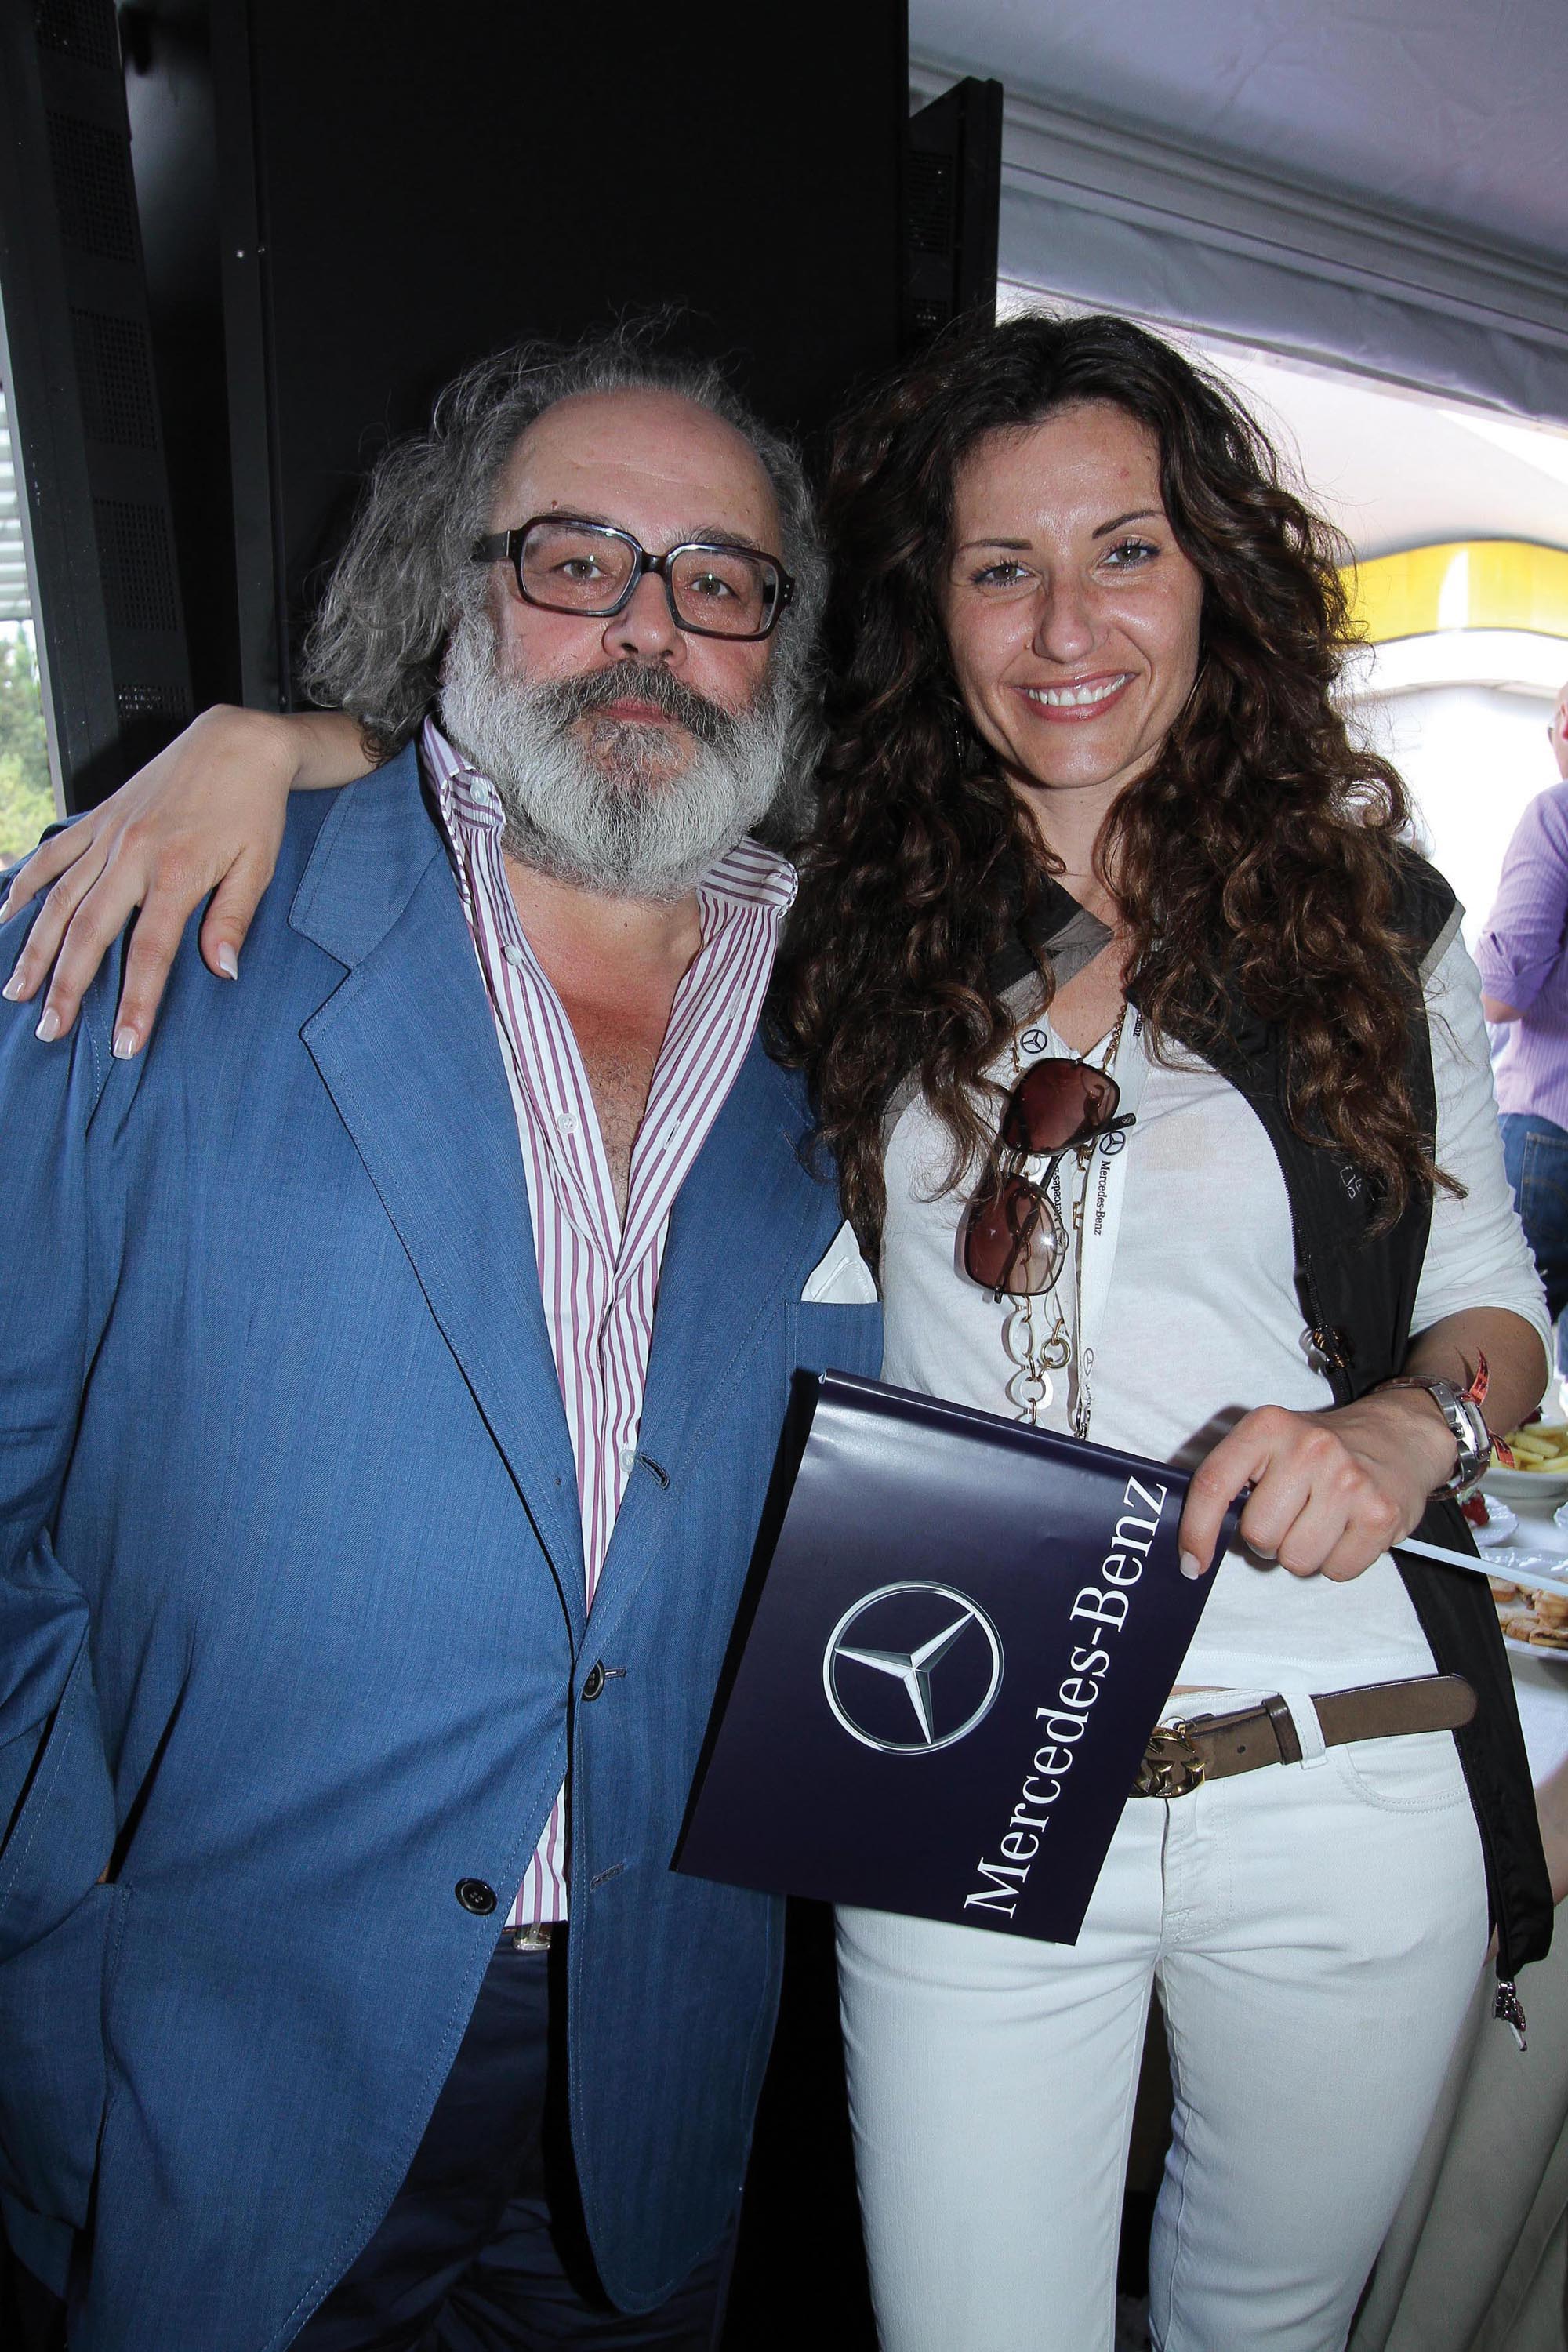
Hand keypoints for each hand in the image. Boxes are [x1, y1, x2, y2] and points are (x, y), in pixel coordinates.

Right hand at [1, 706, 298, 1053]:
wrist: (237, 742)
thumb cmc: (253, 807)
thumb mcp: (259, 865)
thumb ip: (233, 918)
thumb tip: (222, 972)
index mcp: (176, 872)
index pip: (149, 953)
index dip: (135, 1003)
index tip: (124, 1046)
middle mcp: (132, 855)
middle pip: (88, 932)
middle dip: (66, 986)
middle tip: (49, 1031)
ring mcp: (109, 835)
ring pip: (59, 899)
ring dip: (34, 948)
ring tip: (15, 990)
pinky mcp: (98, 818)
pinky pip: (52, 856)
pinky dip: (24, 886)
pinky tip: (6, 917)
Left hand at [1178, 1391, 1458, 1582]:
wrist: (1400, 1435)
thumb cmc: (1323, 1449)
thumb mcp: (1272, 1443)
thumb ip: (1234, 1479)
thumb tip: (1196, 1542)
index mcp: (1267, 1427)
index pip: (1213, 1485)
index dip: (1196, 1531)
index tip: (1192, 1562)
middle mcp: (1308, 1449)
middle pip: (1258, 1535)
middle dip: (1268, 1539)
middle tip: (1291, 1516)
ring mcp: (1348, 1481)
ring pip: (1296, 1560)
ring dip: (1303, 1553)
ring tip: (1320, 1521)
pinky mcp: (1380, 1514)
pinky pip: (1337, 1571)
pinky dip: (1338, 1561)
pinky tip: (1348, 1530)